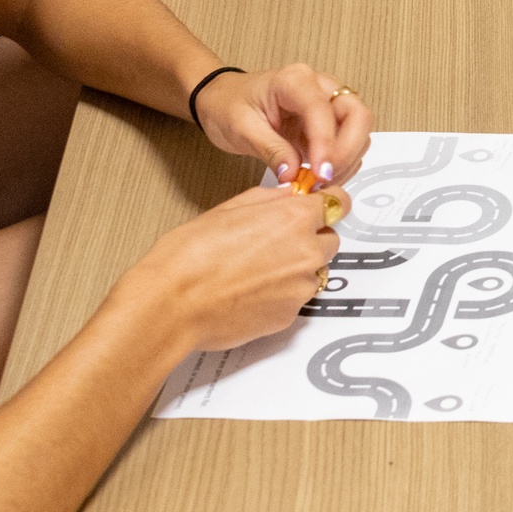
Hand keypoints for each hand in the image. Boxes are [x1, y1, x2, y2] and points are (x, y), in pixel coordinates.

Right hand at [112, 181, 348, 356]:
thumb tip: (287, 195)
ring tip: (256, 270)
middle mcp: (306, 253)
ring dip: (296, 268)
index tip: (320, 207)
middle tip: (275, 241)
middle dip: (310, 237)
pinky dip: (281, 294)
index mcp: (294, 218)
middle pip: (329, 239)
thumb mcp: (228, 209)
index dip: (327, 204)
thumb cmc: (190, 257)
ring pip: (314, 272)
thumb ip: (268, 200)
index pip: (338, 203)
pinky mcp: (290, 316)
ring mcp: (300, 288)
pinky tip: (250, 291)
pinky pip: (296, 299)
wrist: (174, 304)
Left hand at [195, 61, 374, 189]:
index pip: (323, 109)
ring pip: (359, 129)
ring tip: (318, 180)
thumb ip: (271, 151)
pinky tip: (319, 175)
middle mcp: (320, 86)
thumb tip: (294, 175)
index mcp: (295, 80)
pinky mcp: (329, 122)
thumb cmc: (229, 106)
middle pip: (357, 114)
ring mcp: (328, 103)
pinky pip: (349, 141)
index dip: (326, 143)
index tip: (319, 173)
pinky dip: (341, 162)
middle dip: (347, 150)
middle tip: (324, 178)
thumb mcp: (241, 129)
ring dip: (346, 159)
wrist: (223, 100)